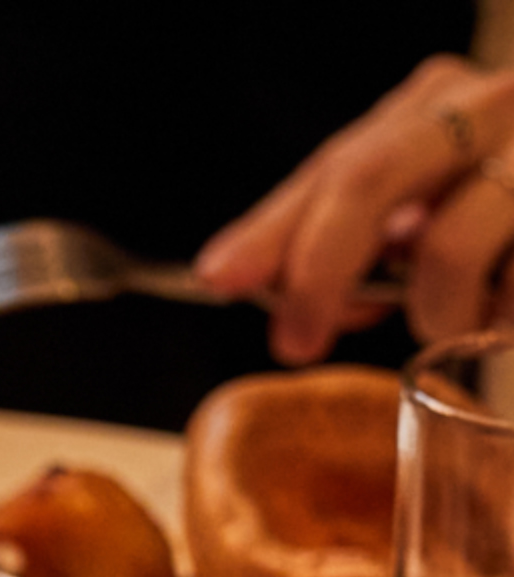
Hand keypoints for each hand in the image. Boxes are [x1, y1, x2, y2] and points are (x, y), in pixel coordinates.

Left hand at [197, 54, 513, 362]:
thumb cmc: (513, 221)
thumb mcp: (434, 215)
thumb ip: (363, 247)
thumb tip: (293, 301)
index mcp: (433, 106)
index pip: (331, 167)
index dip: (269, 228)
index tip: (219, 277)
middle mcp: (486, 107)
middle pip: (367, 179)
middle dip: (317, 273)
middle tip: (297, 342)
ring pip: (445, 247)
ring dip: (433, 314)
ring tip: (455, 321)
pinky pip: (509, 290)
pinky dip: (497, 319)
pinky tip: (506, 308)